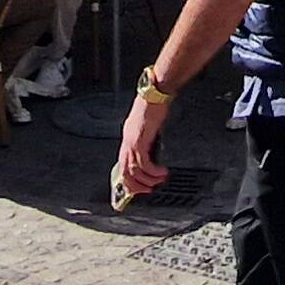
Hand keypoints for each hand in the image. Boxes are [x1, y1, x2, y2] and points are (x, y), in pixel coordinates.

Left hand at [115, 86, 173, 204]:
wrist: (155, 93)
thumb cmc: (154, 105)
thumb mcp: (149, 126)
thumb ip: (148, 139)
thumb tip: (154, 153)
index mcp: (128, 138)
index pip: (123, 164)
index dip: (129, 179)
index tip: (138, 188)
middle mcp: (127, 141)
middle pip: (124, 172)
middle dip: (136, 186)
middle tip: (148, 191)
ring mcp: (132, 141)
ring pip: (134, 171)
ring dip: (147, 180)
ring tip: (158, 181)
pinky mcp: (139, 140)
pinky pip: (144, 164)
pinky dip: (153, 172)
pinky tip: (161, 172)